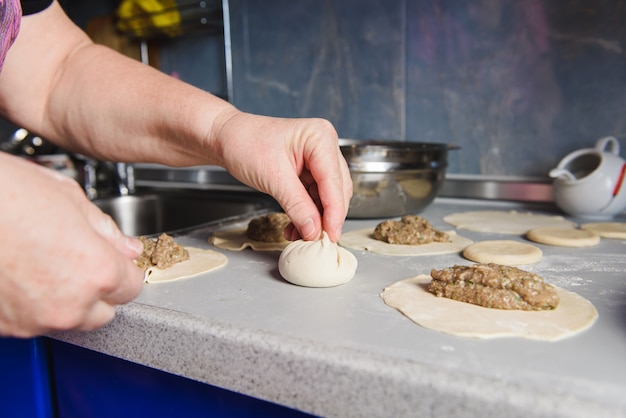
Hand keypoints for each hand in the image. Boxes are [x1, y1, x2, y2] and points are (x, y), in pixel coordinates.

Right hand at [0, 153, 143, 337]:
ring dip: (64, 299)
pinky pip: (31, 322)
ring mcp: (32, 320)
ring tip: (43, 262)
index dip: (124, 270)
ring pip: (67, 319)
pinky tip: (20, 274)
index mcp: (95, 271)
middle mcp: (67, 305)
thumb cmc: (2, 194)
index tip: (115, 260)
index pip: (132, 286)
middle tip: (79, 259)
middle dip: (98, 289)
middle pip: (103, 311)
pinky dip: (31, 304)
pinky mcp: (3, 327)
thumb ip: (106, 231)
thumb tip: (126, 247)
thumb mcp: (69, 199)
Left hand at [213, 111, 351, 241]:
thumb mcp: (272, 177)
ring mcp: (319, 159)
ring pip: (328, 196)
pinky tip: (297, 227)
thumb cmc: (245, 144)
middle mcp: (325, 146)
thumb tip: (314, 230)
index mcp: (320, 138)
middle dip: (327, 217)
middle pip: (337, 190)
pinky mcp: (310, 171)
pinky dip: (308, 214)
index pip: (333, 181)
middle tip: (318, 240)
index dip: (334, 211)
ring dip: (317, 218)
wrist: (228, 139)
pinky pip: (316, 197)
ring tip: (301, 236)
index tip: (330, 235)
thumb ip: (297, 205)